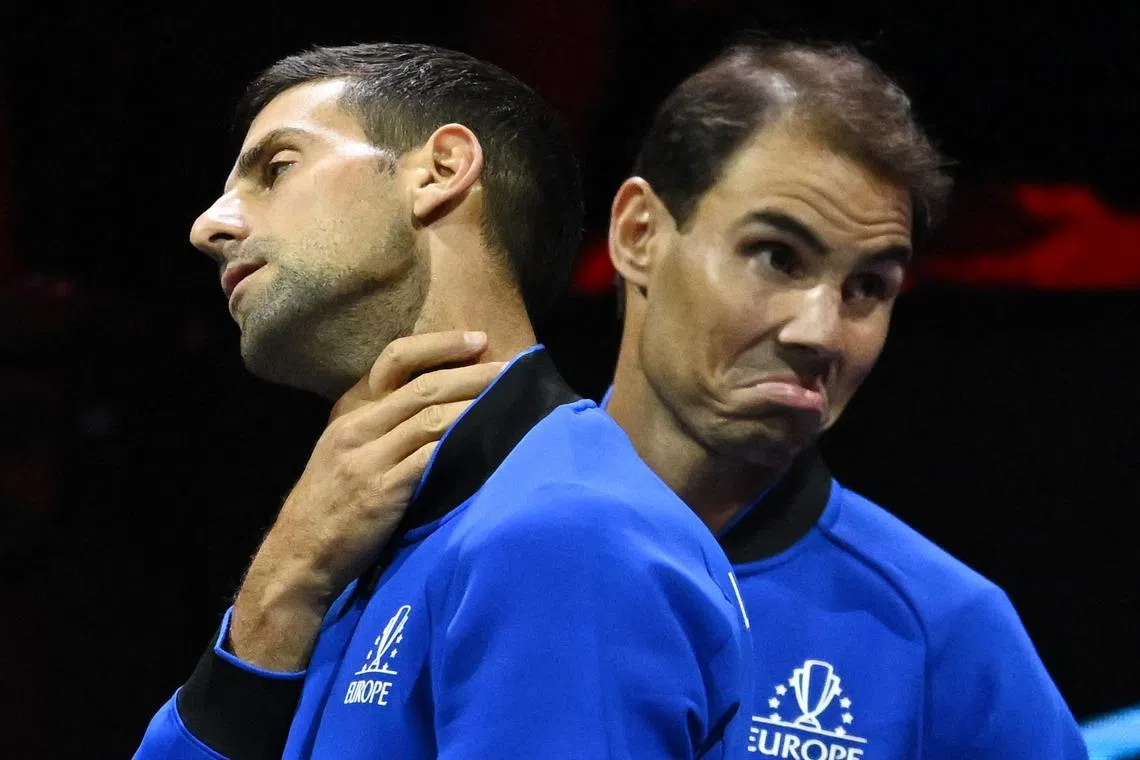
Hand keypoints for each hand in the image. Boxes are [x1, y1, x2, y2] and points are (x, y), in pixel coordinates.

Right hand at [230, 331, 504, 670]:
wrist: (297, 558)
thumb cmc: (329, 512)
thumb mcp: (344, 459)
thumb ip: (380, 433)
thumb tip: (434, 414)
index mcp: (349, 415)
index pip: (395, 361)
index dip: (440, 345)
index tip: (477, 339)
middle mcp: (357, 429)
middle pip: (424, 388)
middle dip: (472, 373)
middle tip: (510, 366)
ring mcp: (368, 459)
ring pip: (432, 418)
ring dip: (475, 405)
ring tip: (510, 399)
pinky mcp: (381, 491)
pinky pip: (430, 458)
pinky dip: (464, 445)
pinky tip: (490, 440)